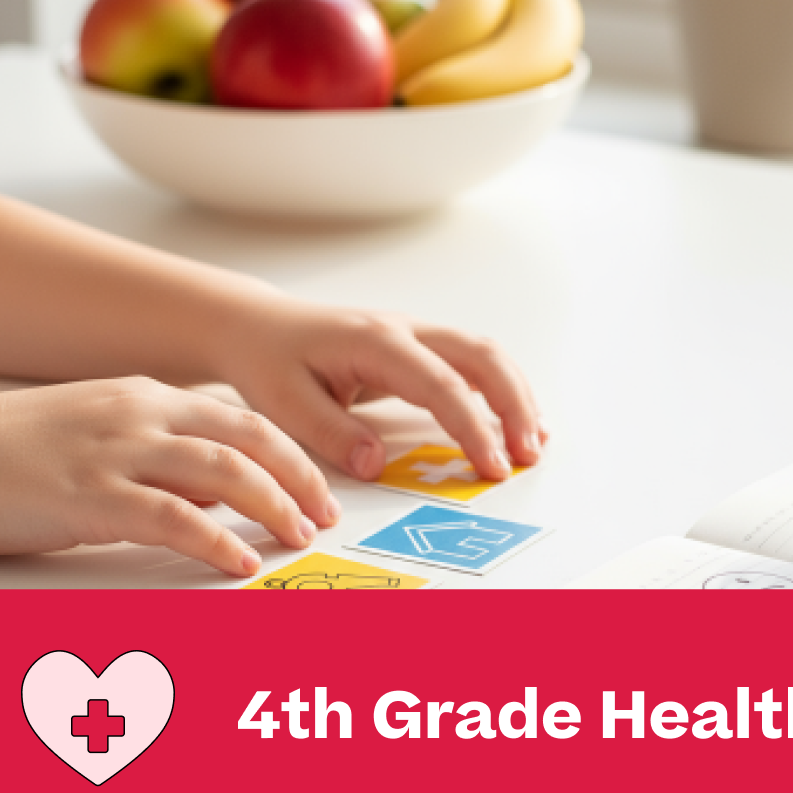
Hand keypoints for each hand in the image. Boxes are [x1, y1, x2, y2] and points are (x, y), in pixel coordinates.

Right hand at [0, 377, 339, 575]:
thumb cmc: (15, 455)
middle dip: (299, 479)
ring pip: (224, 472)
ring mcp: (115, 452)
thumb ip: (165, 459)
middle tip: (325, 516)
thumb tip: (222, 494)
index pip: (245, 421)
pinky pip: (174, 518)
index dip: (293, 457)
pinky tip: (240, 563)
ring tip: (296, 537)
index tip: (319, 491)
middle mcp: (141, 415)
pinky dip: (217, 542)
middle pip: (249, 440)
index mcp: (148, 397)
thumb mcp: (103, 437)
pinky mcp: (89, 496)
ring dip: (272, 507)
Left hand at [214, 299, 546, 481]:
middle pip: (482, 357)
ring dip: (516, 397)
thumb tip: (375, 464)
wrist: (259, 326)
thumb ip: (331, 432)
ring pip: (485, 356)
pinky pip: (473, 363)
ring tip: (533, 444)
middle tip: (528, 455)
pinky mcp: (421, 348)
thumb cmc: (269, 359)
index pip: (440, 384)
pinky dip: (501, 391)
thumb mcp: (283, 402)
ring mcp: (417, 334)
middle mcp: (405, 330)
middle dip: (514, 406)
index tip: (491, 466)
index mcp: (375, 341)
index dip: (473, 427)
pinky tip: (515, 422)